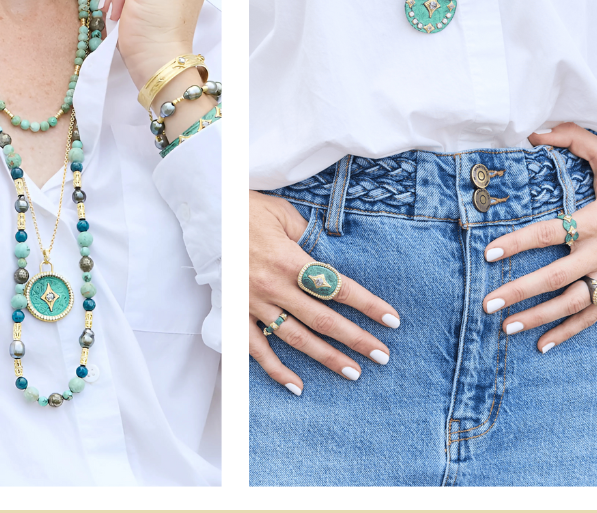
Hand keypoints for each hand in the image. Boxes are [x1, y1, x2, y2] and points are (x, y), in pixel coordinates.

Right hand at [249, 191, 400, 393]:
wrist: (205, 215)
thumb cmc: (246, 210)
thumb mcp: (283, 214)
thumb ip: (309, 235)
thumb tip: (333, 253)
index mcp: (289, 260)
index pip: (338, 287)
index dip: (368, 305)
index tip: (392, 320)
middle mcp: (273, 286)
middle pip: (323, 319)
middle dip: (356, 339)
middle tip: (382, 355)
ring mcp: (253, 303)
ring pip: (296, 338)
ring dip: (326, 357)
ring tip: (352, 372)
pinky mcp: (236, 313)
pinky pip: (256, 348)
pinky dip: (275, 370)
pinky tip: (297, 386)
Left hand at [480, 124, 596, 350]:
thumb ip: (573, 140)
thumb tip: (533, 133)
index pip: (550, 232)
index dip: (519, 243)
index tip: (489, 253)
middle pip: (556, 276)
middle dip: (520, 291)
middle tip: (487, 303)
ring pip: (574, 303)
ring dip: (539, 318)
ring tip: (505, 326)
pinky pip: (594, 315)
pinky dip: (569, 332)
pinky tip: (543, 345)